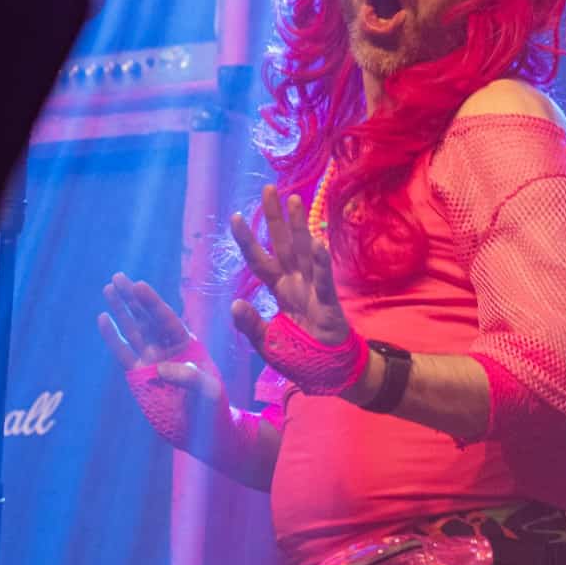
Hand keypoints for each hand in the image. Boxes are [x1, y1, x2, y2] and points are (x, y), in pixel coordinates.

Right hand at [98, 273, 223, 404]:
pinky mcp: (139, 375)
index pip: (167, 319)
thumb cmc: (213, 407)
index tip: (139, 285)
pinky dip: (112, 336)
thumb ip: (189, 378)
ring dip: (121, 310)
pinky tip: (103, 318)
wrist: (204, 431)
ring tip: (109, 288)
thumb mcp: (209, 391)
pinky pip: (123, 352)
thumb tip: (160, 368)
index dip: (152, 303)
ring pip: (133, 329)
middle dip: (133, 298)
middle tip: (118, 276)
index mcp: (187, 344)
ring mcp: (151, 359)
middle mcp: (167, 347)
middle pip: (147, 318)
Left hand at [227, 184, 349, 356]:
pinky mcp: (329, 305)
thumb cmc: (301, 356)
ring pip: (304, 253)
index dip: (248, 239)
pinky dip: (320, 263)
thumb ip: (250, 325)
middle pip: (282, 245)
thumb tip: (234, 303)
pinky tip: (315, 243)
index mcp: (279, 290)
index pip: (259, 260)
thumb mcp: (267, 344)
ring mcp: (313, 291)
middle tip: (269, 189)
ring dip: (299, 227)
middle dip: (276, 218)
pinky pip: (324, 281)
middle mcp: (296, 283)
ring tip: (294, 200)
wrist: (331, 375)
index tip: (236, 215)